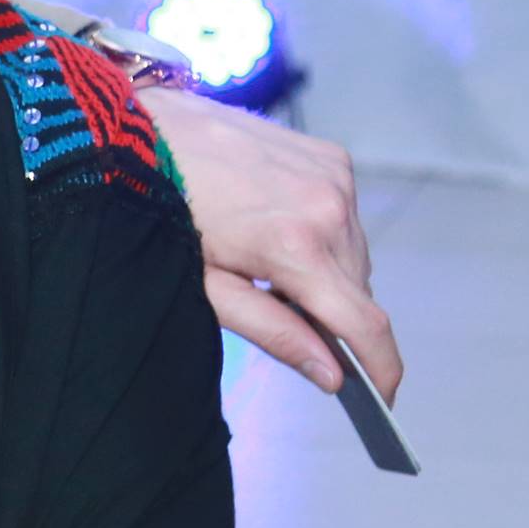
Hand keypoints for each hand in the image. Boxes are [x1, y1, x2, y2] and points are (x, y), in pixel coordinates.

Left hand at [137, 88, 402, 399]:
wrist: (144, 132)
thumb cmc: (165, 213)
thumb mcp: (208, 288)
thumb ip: (274, 332)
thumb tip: (331, 373)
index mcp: (296, 247)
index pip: (365, 322)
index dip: (382, 366)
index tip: (385, 395)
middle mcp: (329, 208)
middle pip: (358, 291)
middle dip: (331, 313)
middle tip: (276, 303)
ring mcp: (335, 176)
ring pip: (355, 254)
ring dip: (326, 271)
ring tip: (266, 256)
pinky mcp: (332, 157)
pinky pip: (346, 215)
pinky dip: (323, 232)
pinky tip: (277, 221)